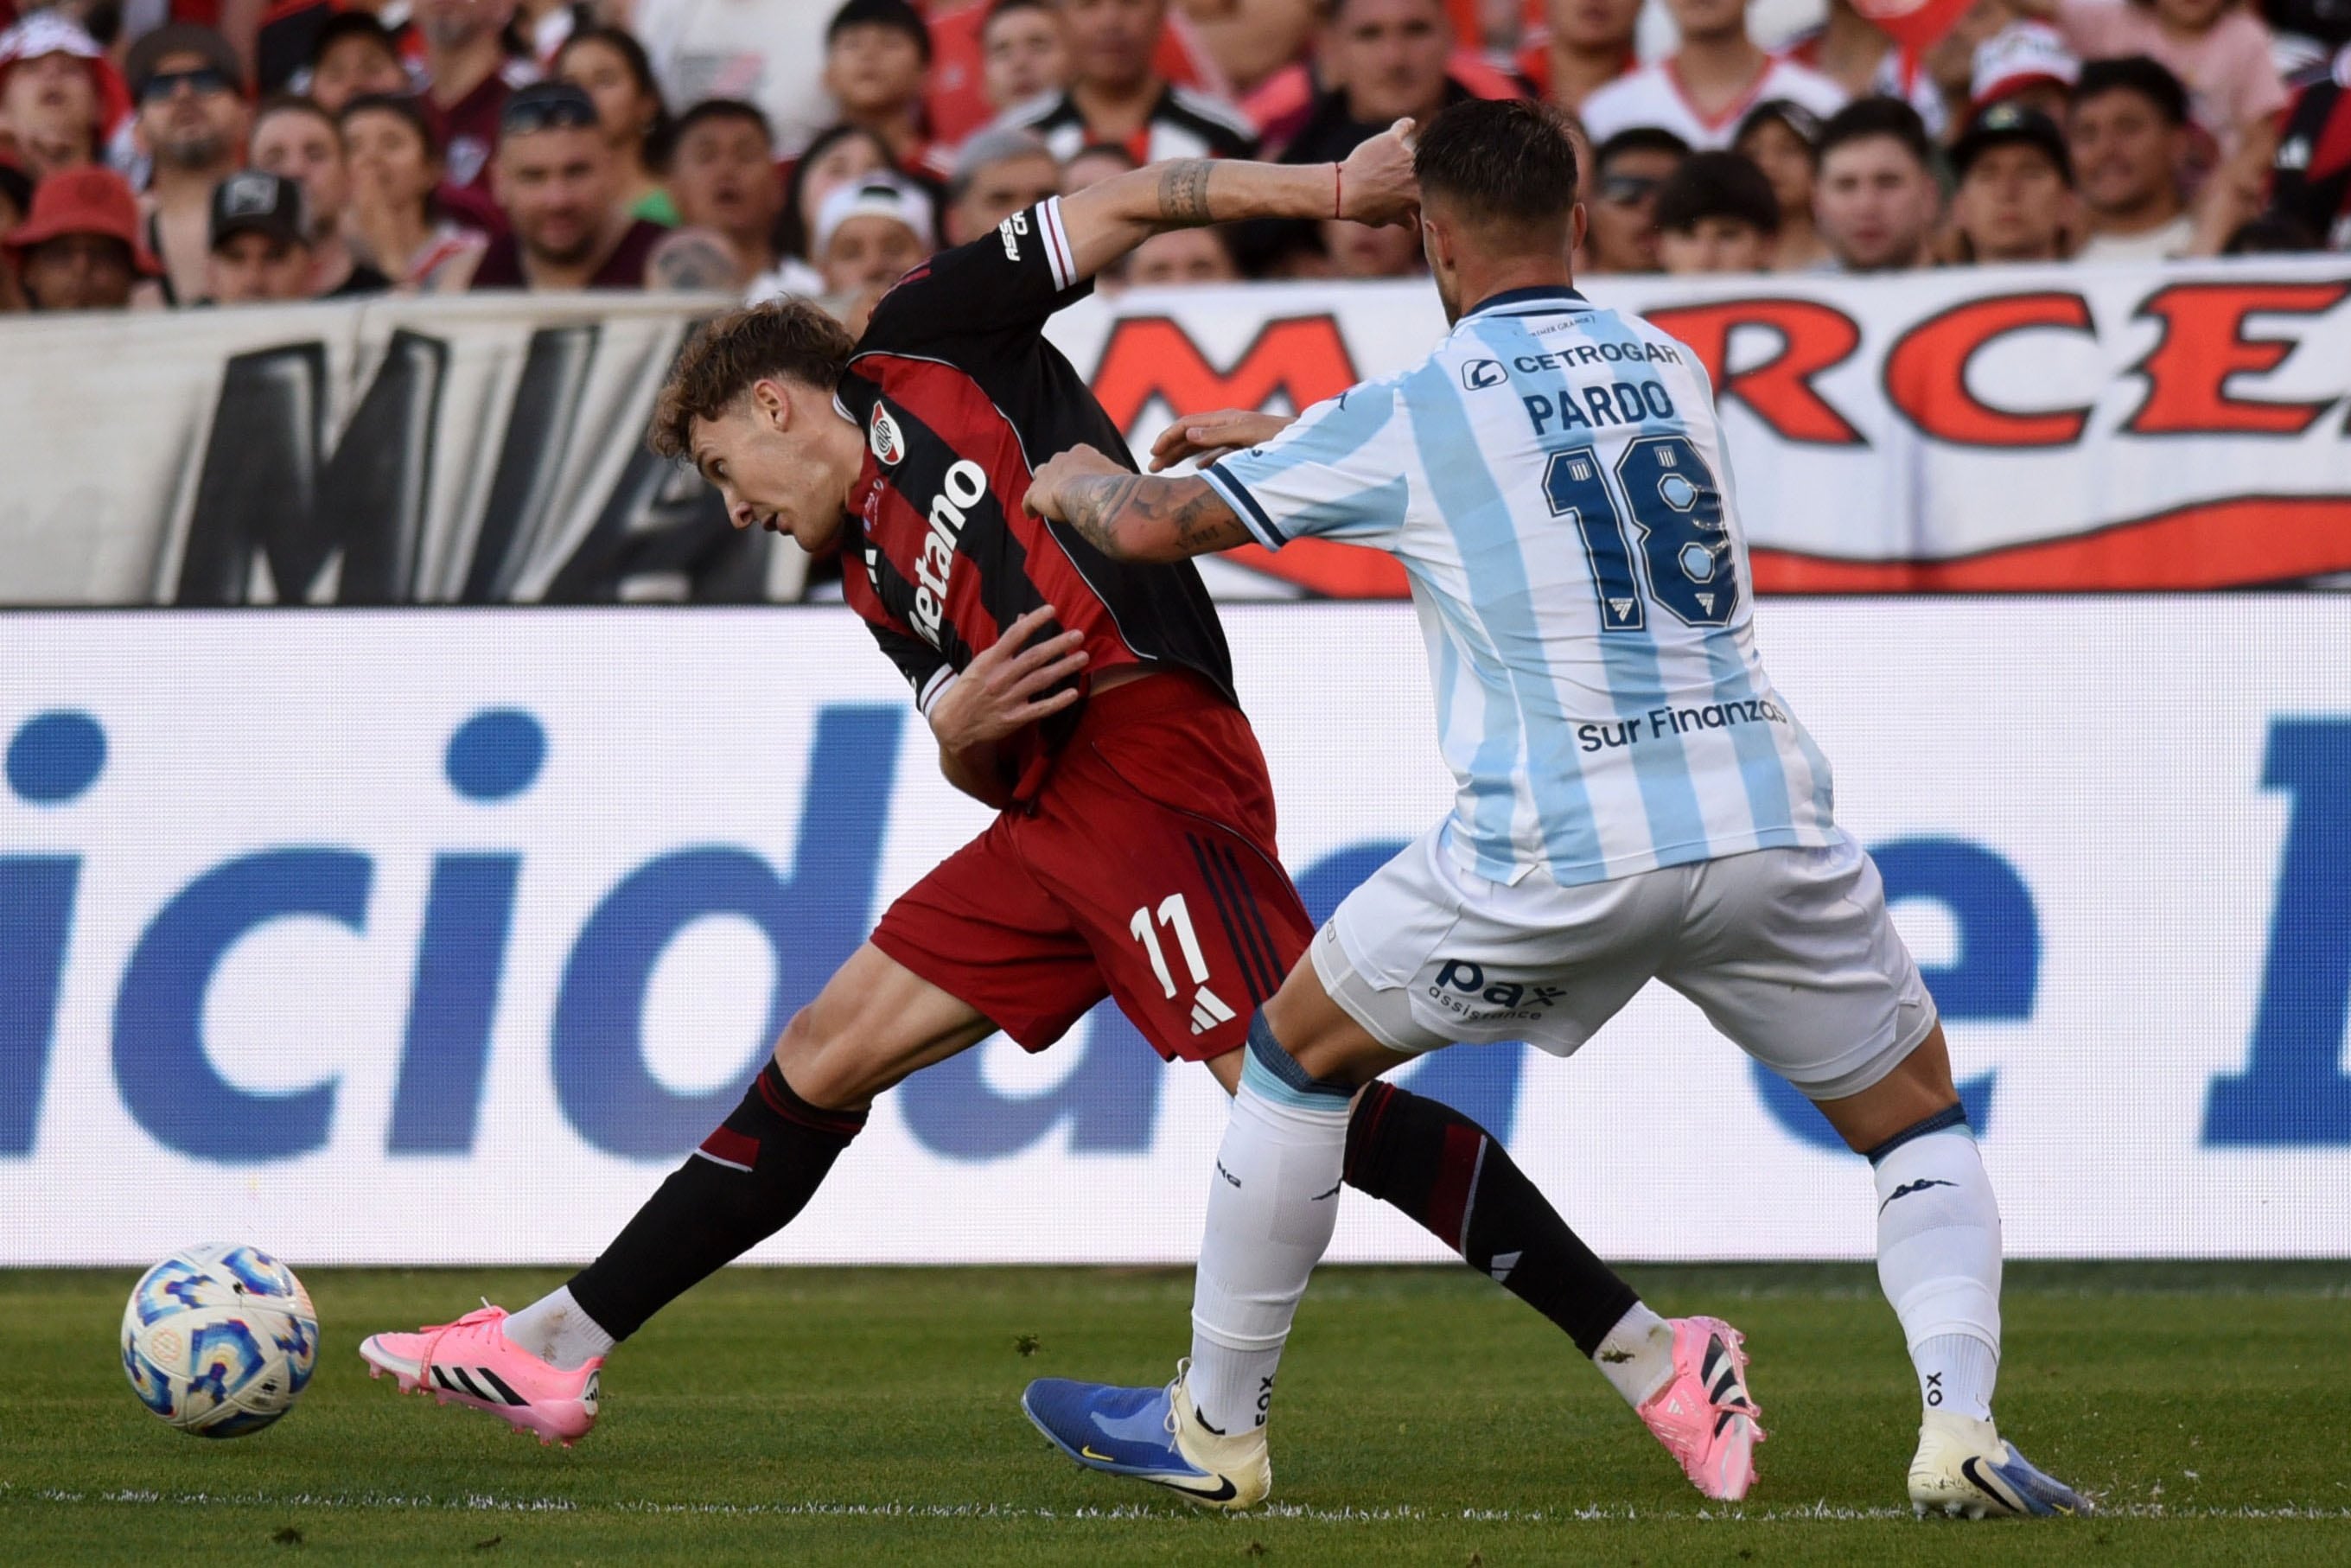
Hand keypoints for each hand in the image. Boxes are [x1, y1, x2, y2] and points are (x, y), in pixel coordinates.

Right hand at [926, 606, 1087, 750]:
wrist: (954, 724)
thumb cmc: (970, 688)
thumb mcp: (981, 662)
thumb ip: (1005, 643)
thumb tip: (1023, 618)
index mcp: (990, 661)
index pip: (1014, 635)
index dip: (1033, 621)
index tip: (1052, 609)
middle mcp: (1000, 678)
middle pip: (1033, 657)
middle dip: (1057, 645)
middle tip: (1078, 635)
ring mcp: (1008, 699)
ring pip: (1040, 680)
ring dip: (1063, 668)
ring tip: (1083, 657)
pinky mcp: (1014, 718)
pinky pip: (1039, 709)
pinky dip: (1057, 702)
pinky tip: (1074, 693)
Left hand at [1022, 443, 1124, 520]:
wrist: (1093, 495)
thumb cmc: (1113, 487)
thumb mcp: (1122, 478)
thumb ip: (1122, 481)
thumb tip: (1138, 488)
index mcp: (1082, 452)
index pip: (1077, 458)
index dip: (1079, 471)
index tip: (1083, 483)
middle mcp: (1061, 458)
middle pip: (1056, 464)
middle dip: (1059, 476)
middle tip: (1063, 492)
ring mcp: (1047, 474)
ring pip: (1040, 476)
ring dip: (1042, 486)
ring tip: (1045, 500)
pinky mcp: (1036, 493)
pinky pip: (1028, 500)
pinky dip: (1029, 507)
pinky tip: (1031, 515)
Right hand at [1148, 408, 1294, 471]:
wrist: (1308, 442)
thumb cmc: (1280, 439)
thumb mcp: (1247, 436)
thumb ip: (1218, 436)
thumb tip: (1188, 436)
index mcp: (1224, 419)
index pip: (1186, 425)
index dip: (1167, 438)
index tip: (1153, 454)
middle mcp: (1227, 424)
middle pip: (1190, 436)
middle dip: (1169, 450)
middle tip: (1152, 467)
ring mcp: (1236, 435)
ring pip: (1201, 445)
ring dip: (1182, 456)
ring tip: (1165, 470)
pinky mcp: (1245, 446)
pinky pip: (1217, 453)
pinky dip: (1204, 461)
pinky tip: (1198, 471)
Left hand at [1337, 119, 1419, 228]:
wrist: (1346, 191)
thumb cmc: (1365, 209)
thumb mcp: (1385, 219)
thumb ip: (1402, 219)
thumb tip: (1412, 225)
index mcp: (1419, 193)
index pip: (1428, 189)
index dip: (1421, 191)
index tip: (1413, 192)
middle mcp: (1417, 171)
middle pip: (1422, 168)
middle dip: (1413, 174)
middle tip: (1395, 179)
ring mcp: (1405, 154)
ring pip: (1411, 151)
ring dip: (1404, 156)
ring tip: (1389, 162)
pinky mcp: (1391, 140)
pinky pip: (1402, 127)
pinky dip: (1406, 125)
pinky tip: (1409, 124)